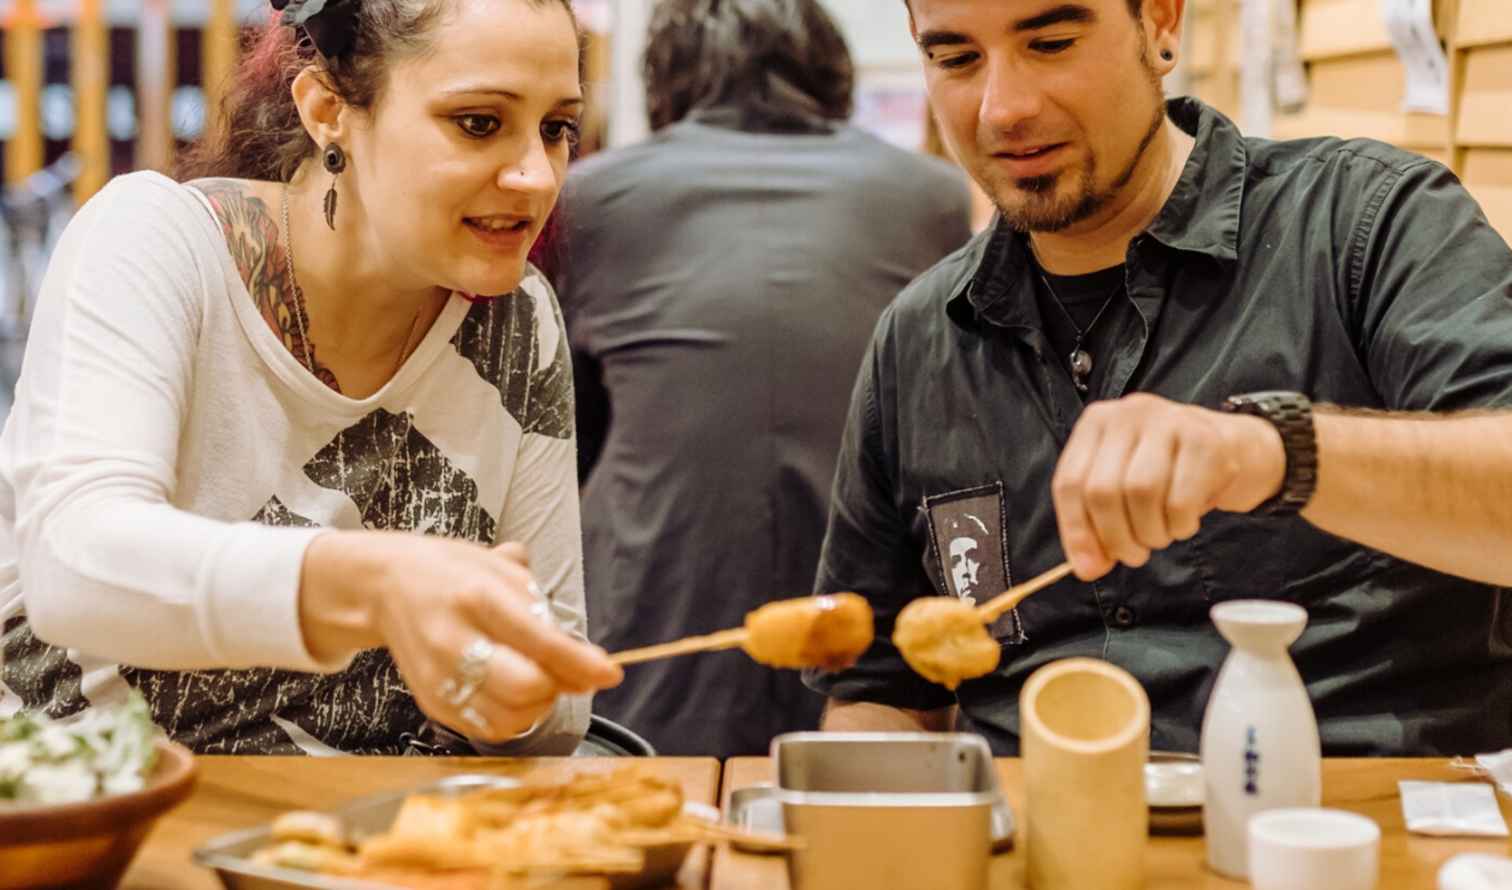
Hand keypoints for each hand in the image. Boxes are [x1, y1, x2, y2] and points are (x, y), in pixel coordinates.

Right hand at [301, 533, 621, 741]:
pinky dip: (514, 718)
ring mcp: (438, 676)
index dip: (580, 662)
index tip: (611, 672)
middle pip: (523, 687)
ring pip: (508, 717)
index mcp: (476, 597)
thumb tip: (587, 660)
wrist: (385, 586)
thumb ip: (544, 611)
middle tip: (564, 672)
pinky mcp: (431, 703)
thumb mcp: (500, 571)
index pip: (538, 640)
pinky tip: (515, 694)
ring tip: (538, 680)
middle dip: (556, 685)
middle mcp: (453, 640)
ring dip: (538, 706)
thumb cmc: (455, 574)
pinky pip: (487, 727)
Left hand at [1050, 393, 1284, 580]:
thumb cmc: (1171, 473)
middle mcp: (1129, 413)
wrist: (1238, 450)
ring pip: (1141, 493)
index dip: (1076, 531)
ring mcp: (1169, 421)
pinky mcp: (1207, 440)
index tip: (1090, 566)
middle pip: (1102, 490)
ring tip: (1161, 536)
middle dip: (1116, 537)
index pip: (1069, 482)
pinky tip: (1185, 522)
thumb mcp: (1125, 491)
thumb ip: (1097, 526)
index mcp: (1097, 423)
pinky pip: (1181, 500)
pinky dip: (1180, 525)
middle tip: (1134, 555)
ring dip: (1151, 533)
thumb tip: (1086, 568)